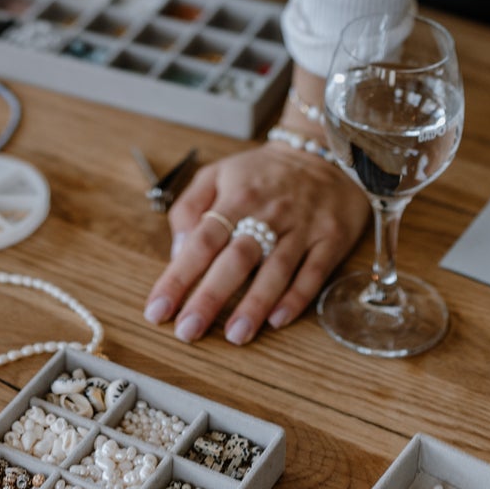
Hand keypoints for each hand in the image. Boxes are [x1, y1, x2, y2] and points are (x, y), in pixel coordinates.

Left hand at [142, 134, 367, 344]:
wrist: (323, 153)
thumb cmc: (262, 173)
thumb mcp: (218, 173)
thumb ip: (190, 208)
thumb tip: (176, 252)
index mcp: (236, 197)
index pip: (202, 241)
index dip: (179, 276)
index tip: (158, 310)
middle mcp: (268, 213)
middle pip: (236, 258)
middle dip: (210, 297)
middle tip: (188, 331)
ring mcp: (302, 227)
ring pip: (276, 270)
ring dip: (254, 304)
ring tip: (235, 336)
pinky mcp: (330, 239)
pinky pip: (313, 273)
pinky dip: (296, 298)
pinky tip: (278, 321)